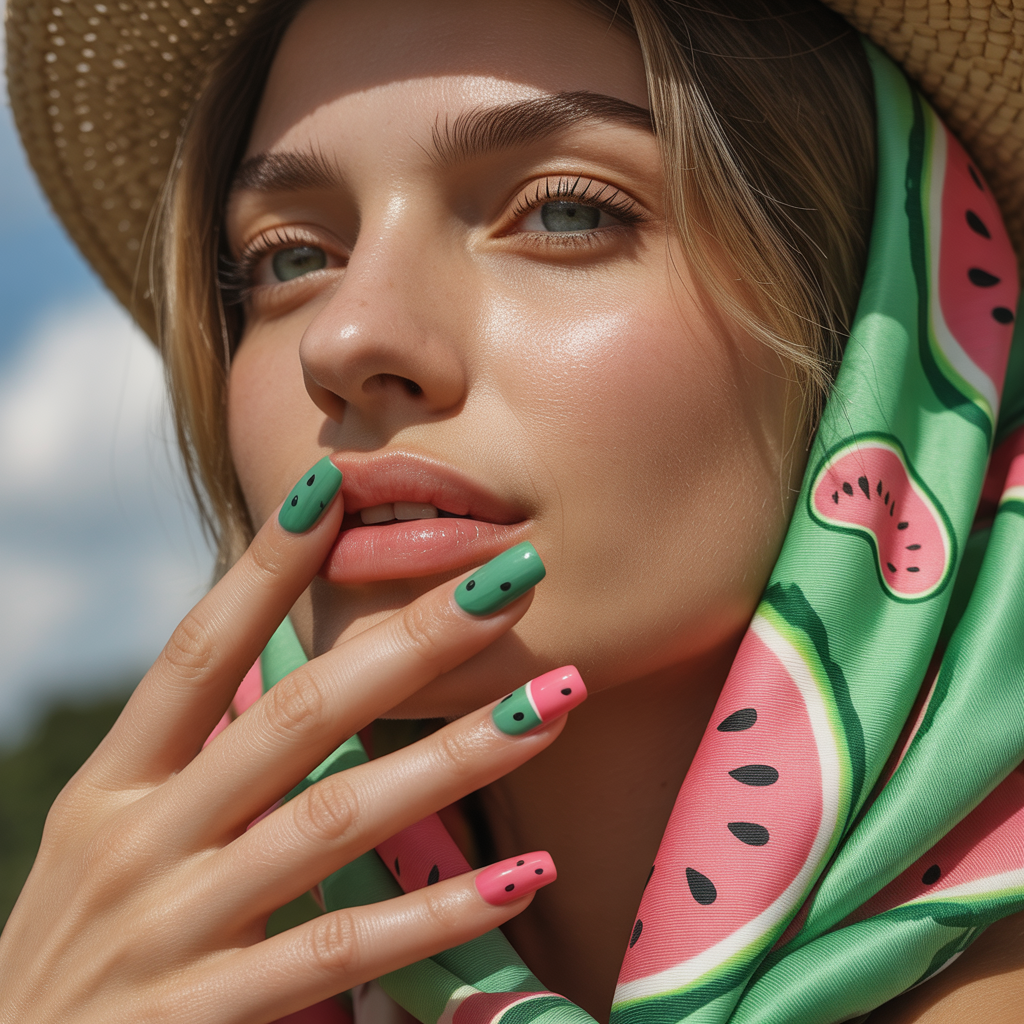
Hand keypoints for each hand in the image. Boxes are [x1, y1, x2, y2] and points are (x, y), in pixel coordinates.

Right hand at [0, 460, 568, 1023]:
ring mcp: (168, 929)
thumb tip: (292, 688)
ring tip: (552, 706)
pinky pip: (342, 949)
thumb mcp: (107, 842)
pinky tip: (523, 873)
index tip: (335, 489)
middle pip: (296, 715)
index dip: (265, 567)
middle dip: (412, 641)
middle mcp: (137, 841)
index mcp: (112, 787)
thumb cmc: (75, 957)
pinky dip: (438, 912)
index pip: (197, 649)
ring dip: (457, 757)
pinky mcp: (198, 1017)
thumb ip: (191, 768)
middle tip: (510, 581)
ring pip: (336, 819)